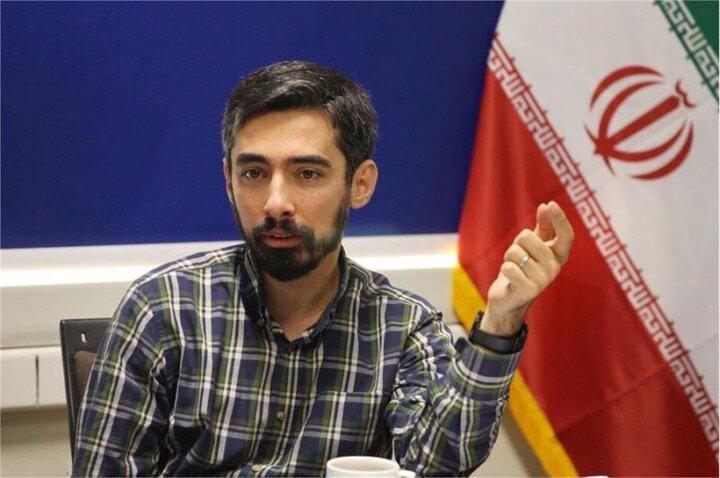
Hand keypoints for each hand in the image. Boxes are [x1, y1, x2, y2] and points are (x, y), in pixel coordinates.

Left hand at [481, 201, 573, 335]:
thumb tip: (546, 206)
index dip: (560, 219)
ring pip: (516, 252)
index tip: (551, 204)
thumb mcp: (532, 246)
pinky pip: (509, 268)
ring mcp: (543, 281)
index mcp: (558, 256)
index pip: (566, 236)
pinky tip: (510, 278)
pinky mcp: (529, 291)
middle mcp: (555, 268)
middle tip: (518, 256)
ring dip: (509, 258)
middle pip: (528, 238)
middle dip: (516, 243)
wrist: (509, 299)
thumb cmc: (521, 268)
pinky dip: (505, 269)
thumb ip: (542, 227)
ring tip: (514, 268)